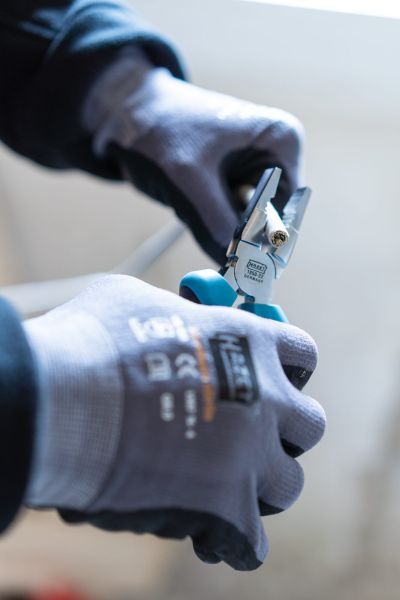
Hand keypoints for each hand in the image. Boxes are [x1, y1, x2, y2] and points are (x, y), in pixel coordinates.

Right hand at [24, 275, 324, 570]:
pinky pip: (251, 541)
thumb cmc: (94, 342)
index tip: (270, 377)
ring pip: (287, 482)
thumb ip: (174, 314)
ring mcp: (250, 456)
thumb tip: (170, 319)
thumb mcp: (138, 302)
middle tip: (248, 434)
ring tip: (226, 483)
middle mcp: (266, 398)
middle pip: (308, 423)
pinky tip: (209, 532)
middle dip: (282, 431)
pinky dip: (233, 539)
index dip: (287, 367)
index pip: (302, 354)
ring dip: (261, 484)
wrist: (63, 401)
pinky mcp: (226, 508)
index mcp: (250, 343)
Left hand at [84, 51, 303, 263]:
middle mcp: (276, 156)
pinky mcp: (234, 181)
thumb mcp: (189, 180)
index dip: (262, 240)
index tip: (236, 260)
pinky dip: (207, 216)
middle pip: (267, 220)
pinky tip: (188, 192)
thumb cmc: (160, 130)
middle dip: (234, 229)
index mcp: (281, 143)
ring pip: (244, 224)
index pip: (285, 211)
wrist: (128, 113)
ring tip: (189, 192)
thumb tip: (238, 270)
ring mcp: (255, 169)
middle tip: (201, 215)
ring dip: (215, 221)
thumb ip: (217, 226)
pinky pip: (227, 217)